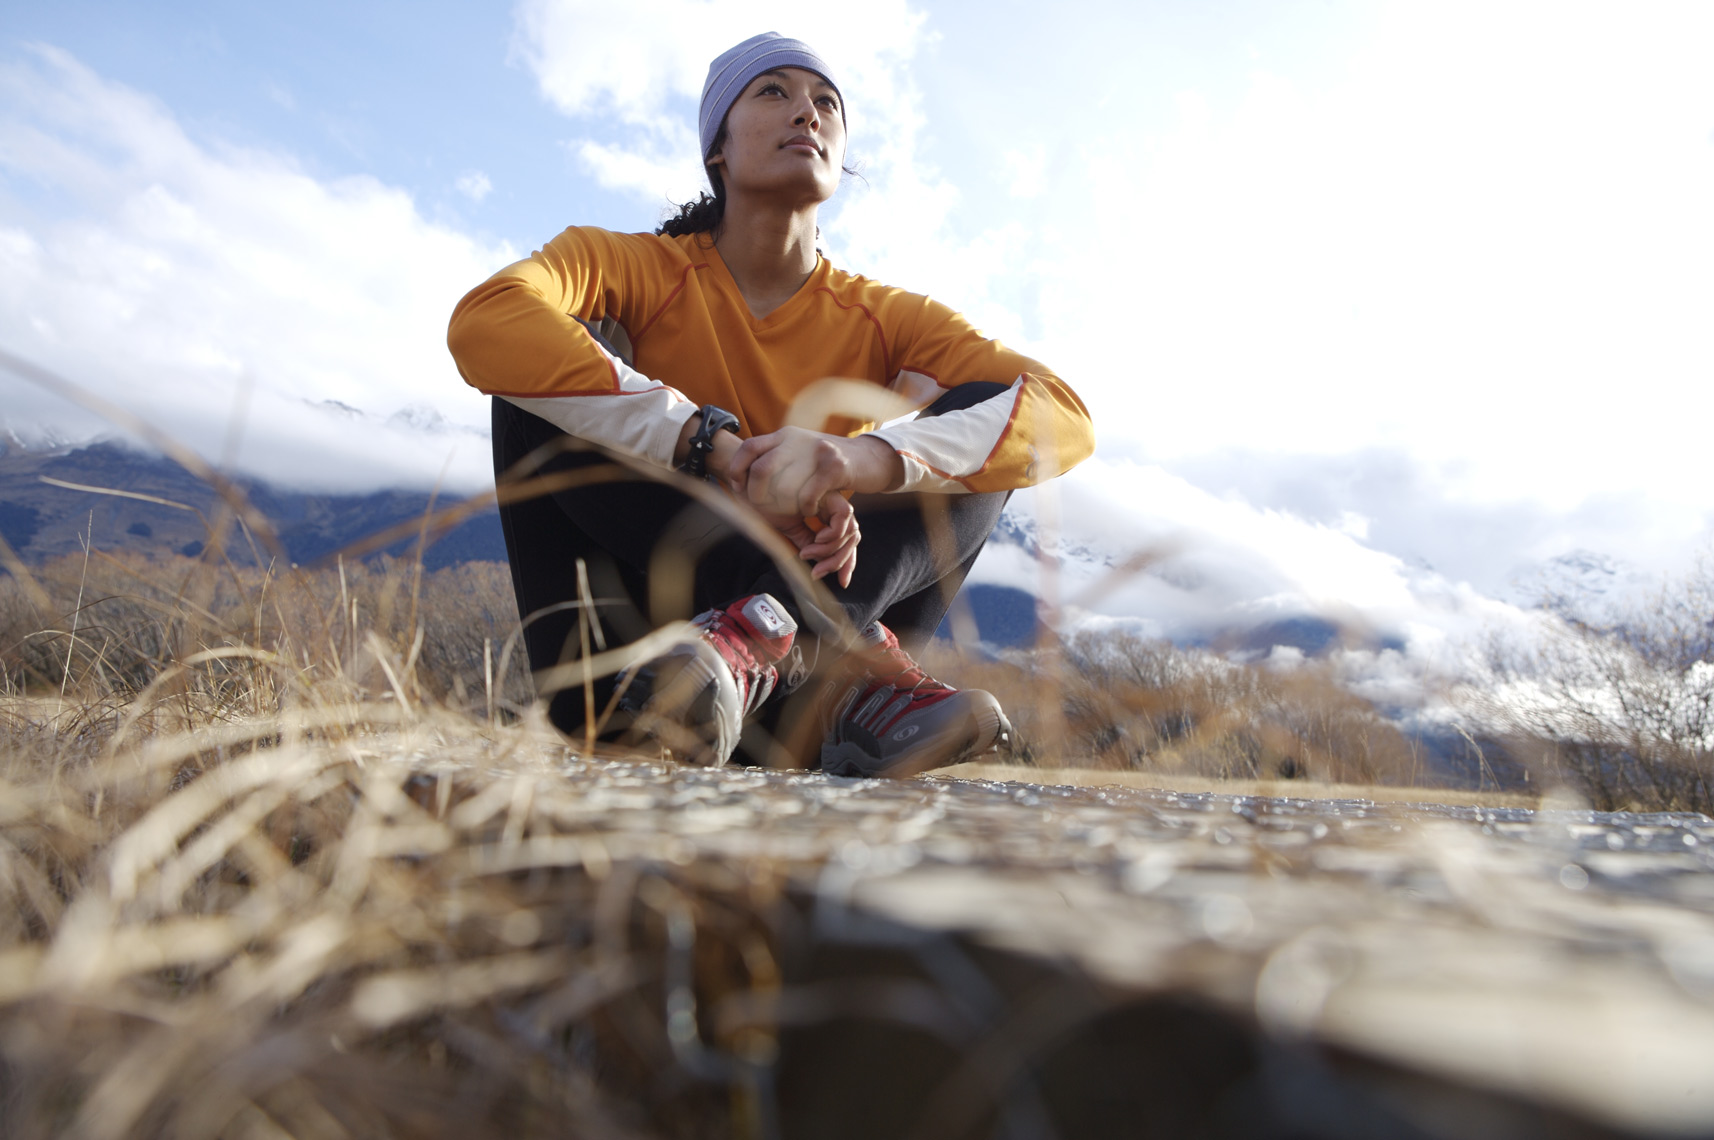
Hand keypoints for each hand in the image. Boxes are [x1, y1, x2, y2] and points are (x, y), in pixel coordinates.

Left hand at [725, 427, 903, 516]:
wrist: (870, 457)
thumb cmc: (829, 464)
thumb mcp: (801, 452)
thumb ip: (778, 456)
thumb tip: (747, 471)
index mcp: (785, 435)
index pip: (749, 447)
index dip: (737, 469)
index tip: (738, 487)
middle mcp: (798, 439)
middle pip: (762, 469)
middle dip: (756, 493)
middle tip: (761, 508)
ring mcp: (817, 451)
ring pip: (784, 486)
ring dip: (783, 506)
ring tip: (789, 512)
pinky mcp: (835, 467)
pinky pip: (808, 495)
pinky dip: (806, 508)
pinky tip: (810, 511)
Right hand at [760, 493, 859, 587]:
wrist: (751, 489)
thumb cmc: (766, 505)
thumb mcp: (790, 530)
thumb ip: (808, 543)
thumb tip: (822, 562)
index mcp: (825, 513)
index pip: (846, 541)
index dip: (848, 563)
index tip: (842, 583)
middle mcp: (832, 506)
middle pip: (853, 537)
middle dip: (840, 560)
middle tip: (817, 572)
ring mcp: (832, 498)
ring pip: (851, 530)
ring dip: (831, 549)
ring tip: (807, 553)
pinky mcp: (828, 492)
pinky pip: (843, 516)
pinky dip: (832, 533)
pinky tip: (816, 538)